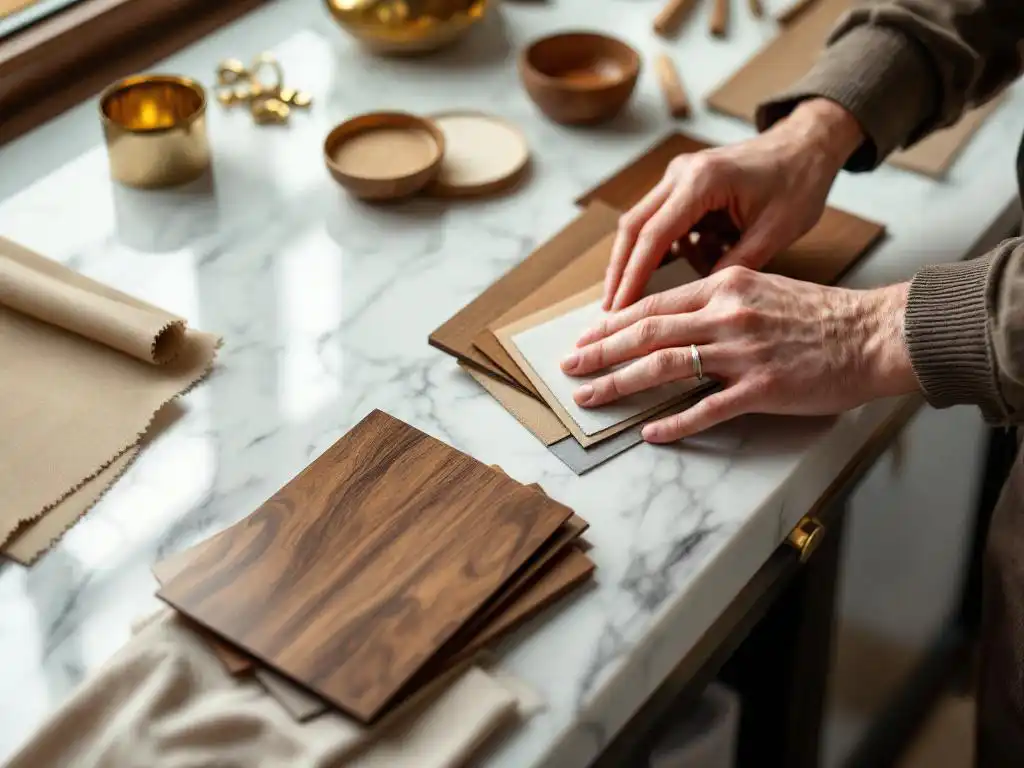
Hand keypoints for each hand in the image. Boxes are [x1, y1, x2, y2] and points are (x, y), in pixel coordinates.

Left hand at [562, 267, 918, 442]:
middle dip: (601, 352)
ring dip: (621, 383)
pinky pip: (707, 408)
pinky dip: (675, 421)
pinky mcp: (762, 387)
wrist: (874, 334)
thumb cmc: (820, 314)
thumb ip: (718, 301)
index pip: (653, 304)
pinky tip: (651, 432)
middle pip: (647, 333)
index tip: (586, 338)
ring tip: (591, 397)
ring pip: (665, 366)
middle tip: (570, 368)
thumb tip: (673, 321)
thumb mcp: (762, 289)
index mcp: (726, 285)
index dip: (612, 324)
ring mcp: (744, 352)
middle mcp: (727, 314)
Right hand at [602, 98, 864, 310]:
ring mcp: (679, 176)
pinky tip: (674, 270)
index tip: (621, 307)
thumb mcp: (776, 231)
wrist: (807, 144)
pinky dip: (660, 249)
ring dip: (637, 261)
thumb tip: (701, 300)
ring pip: (641, 224)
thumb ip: (737, 264)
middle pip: (633, 227)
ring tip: (632, 300)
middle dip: (620, 270)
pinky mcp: (683, 184)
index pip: (654, 234)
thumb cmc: (798, 182)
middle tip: (609, 309)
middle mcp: (681, 173)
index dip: (634, 275)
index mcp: (703, 181)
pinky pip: (660, 221)